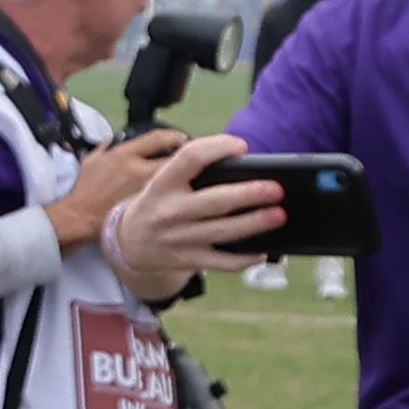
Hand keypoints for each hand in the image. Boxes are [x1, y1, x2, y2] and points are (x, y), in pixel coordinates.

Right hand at [39, 129, 191, 251]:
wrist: (81, 215)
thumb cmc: (85, 188)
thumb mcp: (92, 159)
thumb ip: (107, 147)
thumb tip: (117, 139)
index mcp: (125, 155)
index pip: (158, 139)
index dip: (174, 136)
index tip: (182, 138)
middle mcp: (139, 171)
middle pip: (176, 160)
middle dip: (189, 159)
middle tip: (197, 161)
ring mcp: (146, 192)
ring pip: (178, 183)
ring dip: (190, 181)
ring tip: (194, 182)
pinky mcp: (148, 209)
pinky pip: (172, 200)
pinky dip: (180, 198)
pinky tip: (186, 201)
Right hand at [96, 138, 288, 304]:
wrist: (129, 242)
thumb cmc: (157, 202)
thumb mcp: (163, 181)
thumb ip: (192, 171)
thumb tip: (241, 164)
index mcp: (163, 183)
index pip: (191, 158)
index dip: (218, 148)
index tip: (242, 146)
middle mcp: (170, 211)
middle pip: (216, 201)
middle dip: (249, 194)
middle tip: (276, 189)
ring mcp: (179, 238)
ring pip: (224, 231)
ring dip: (255, 224)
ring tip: (278, 215)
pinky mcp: (189, 259)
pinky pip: (222, 262)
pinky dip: (245, 258)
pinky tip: (262, 250)